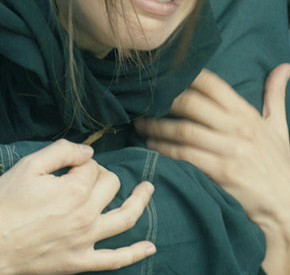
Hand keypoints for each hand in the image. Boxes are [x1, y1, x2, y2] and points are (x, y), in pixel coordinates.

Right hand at [0, 139, 155, 274]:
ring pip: (125, 217)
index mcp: (75, 190)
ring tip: (148, 189)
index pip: (93, 166)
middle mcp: (86, 215)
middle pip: (111, 185)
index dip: (81, 163)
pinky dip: (134, 254)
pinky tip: (150, 247)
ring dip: (140, 201)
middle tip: (86, 176)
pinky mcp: (79, 262)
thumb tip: (89, 152)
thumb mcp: (29, 166)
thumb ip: (63, 151)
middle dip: (102, 175)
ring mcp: (85, 241)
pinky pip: (114, 260)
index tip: (67, 167)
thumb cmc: (5, 204)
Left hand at [135, 64, 289, 274]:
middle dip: (164, 99)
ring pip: (182, 130)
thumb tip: (285, 65)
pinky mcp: (220, 174)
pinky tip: (151, 146)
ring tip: (140, 123)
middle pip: (191, 103)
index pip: (212, 84)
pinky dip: (163, 150)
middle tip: (145, 100)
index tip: (167, 74)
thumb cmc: (278, 163)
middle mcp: (237, 128)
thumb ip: (276, 94)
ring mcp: (228, 151)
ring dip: (156, 126)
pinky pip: (183, 157)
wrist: (285, 206)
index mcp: (247, 113)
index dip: (187, 75)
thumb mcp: (279, 126)